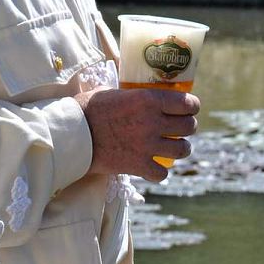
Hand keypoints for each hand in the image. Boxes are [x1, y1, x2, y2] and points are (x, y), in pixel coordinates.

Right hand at [74, 87, 199, 182]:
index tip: (190, 108)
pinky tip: (153, 167)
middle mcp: (153, 122)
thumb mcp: (111, 91)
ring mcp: (147, 146)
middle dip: (188, 127)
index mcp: (148, 99)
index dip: (192, 106)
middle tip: (182, 128)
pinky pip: (162, 173)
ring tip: (175, 147)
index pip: (187, 103)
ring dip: (180, 148)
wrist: (71, 135)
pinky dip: (159, 172)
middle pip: (189, 127)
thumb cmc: (86, 108)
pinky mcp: (138, 165)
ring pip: (182, 150)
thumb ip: (130, 93)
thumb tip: (134, 90)